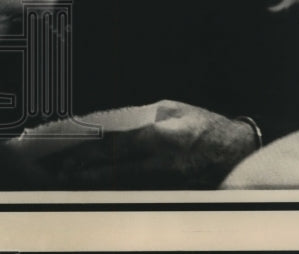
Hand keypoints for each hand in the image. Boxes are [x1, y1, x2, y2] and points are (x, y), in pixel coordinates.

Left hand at [49, 100, 259, 188]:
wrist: (236, 148)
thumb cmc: (203, 124)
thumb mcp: (171, 109)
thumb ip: (140, 117)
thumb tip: (112, 124)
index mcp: (161, 138)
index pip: (116, 147)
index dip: (90, 152)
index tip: (68, 154)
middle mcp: (162, 164)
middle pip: (114, 170)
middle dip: (85, 171)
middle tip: (61, 171)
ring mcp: (167, 181)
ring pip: (122, 183)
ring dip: (96, 181)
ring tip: (71, 178)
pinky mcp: (170, 189)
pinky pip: (136, 188)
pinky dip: (114, 185)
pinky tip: (97, 183)